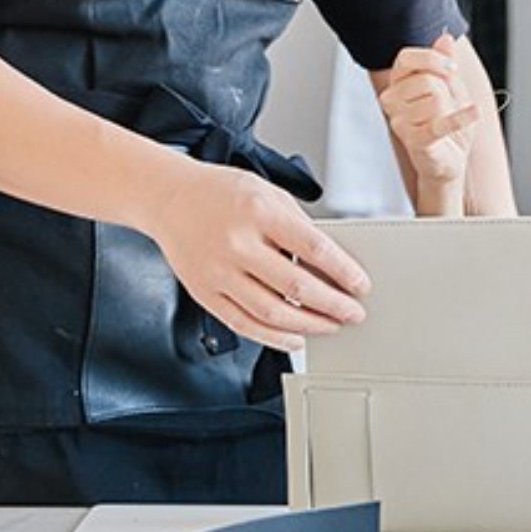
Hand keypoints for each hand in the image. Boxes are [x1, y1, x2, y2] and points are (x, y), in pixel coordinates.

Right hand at [138, 158, 369, 351]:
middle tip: (353, 313)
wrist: (169, 198)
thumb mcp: (269, 193)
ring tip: (330, 326)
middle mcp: (237, 244)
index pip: (313, 248)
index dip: (343, 271)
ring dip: (308, 326)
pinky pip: (244, 324)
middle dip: (333, 305)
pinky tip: (294, 337)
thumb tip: (331, 263)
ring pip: (271, 312)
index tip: (361, 286)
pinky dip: (274, 337)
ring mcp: (218, 272)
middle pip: (296, 286)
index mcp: (259, 212)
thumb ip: (299, 226)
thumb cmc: (221, 193)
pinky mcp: (204, 293)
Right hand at [378, 33, 478, 191]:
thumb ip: (444, 63)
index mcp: (398, 82)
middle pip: (426, 80)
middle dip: (448, 91)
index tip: (452, 69)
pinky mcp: (414, 141)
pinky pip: (440, 123)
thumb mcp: (451, 86)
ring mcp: (399, 122)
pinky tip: (474, 112)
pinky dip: (461, 118)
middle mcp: (391, 100)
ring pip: (435, 101)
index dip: (431, 59)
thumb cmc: (446, 120)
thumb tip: (445, 37)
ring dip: (452, 110)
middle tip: (450, 105)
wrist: (451, 157)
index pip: (405, 58)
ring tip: (448, 120)